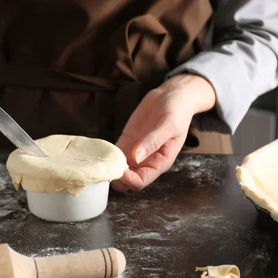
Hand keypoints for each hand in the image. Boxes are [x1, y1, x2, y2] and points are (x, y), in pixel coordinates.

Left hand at [112, 74, 215, 191]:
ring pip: (118, 169)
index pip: (141, 181)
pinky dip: (107, 154)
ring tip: (99, 159)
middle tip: (105, 166)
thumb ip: (153, 141)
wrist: (172, 96)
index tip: (119, 169)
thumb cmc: (178, 111)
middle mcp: (146, 160)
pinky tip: (101, 149)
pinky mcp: (127, 141)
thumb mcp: (169, 125)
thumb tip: (136, 158)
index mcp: (160, 162)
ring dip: (109, 167)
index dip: (128, 180)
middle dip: (115, 177)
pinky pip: (114, 153)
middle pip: (126, 181)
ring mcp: (135, 151)